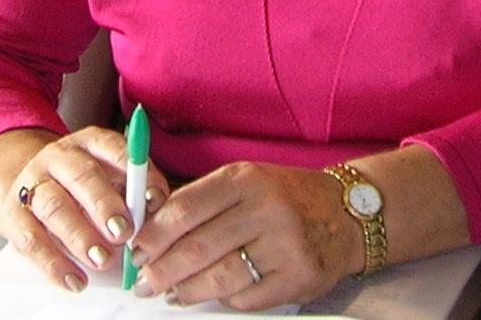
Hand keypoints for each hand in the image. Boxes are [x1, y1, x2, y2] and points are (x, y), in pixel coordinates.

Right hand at [0, 126, 169, 292]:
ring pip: (54, 207)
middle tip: (124, 233)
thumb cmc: (81, 184)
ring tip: (103, 260)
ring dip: (81, 236)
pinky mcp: (13, 214)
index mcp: (90, 141)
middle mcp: (60, 156)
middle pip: (82, 176)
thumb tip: (154, 211)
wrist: (25, 182)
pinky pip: (31, 240)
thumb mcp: (107, 175)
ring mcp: (32, 183)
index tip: (153, 200)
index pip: (115, 148)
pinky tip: (75, 279)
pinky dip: (54, 264)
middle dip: (105, 206)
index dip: (135, 172)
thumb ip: (131, 189)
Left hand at [130, 161, 359, 309]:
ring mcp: (284, 244)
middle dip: (161, 271)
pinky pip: (245, 298)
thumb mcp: (247, 182)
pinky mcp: (297, 276)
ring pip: (218, 278)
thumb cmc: (284, 198)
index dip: (153, 235)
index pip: (185, 209)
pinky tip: (211, 296)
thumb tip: (152, 234)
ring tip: (170, 293)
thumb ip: (204, 202)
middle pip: (197, 248)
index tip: (136, 251)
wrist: (345, 213)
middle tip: (144, 282)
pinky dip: (222, 300)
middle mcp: (265, 207)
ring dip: (185, 291)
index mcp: (246, 179)